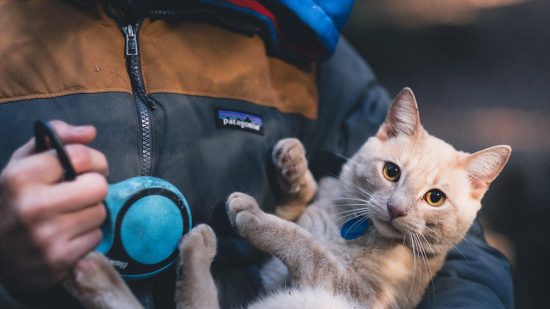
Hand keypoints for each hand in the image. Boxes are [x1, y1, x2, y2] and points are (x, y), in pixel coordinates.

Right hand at [0, 121, 108, 289]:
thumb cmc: (14, 202)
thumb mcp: (23, 164)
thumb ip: (54, 139)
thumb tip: (90, 132)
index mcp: (21, 177)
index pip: (81, 156)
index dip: (92, 160)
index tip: (86, 167)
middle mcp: (33, 205)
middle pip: (98, 186)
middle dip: (92, 188)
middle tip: (79, 193)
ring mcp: (47, 235)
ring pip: (100, 212)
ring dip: (90, 213)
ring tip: (69, 216)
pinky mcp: (60, 258)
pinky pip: (96, 237)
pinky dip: (86, 236)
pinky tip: (67, 236)